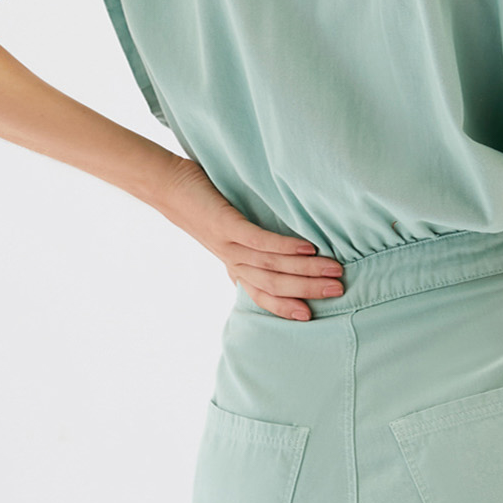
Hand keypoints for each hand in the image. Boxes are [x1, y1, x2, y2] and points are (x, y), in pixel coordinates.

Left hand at [152, 154, 343, 319]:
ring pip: (270, 265)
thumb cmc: (200, 204)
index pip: (261, 293)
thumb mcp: (226, 229)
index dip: (284, 307)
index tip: (310, 316)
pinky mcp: (223, 223)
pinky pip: (257, 240)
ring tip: (333, 270)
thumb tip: (277, 253)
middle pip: (273, 283)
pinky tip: (307, 247)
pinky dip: (283, 246)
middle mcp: (231, 258)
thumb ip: (248, 245)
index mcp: (233, 263)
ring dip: (305, 270)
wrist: (164, 186)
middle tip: (338, 290)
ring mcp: (227, 243)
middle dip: (307, 289)